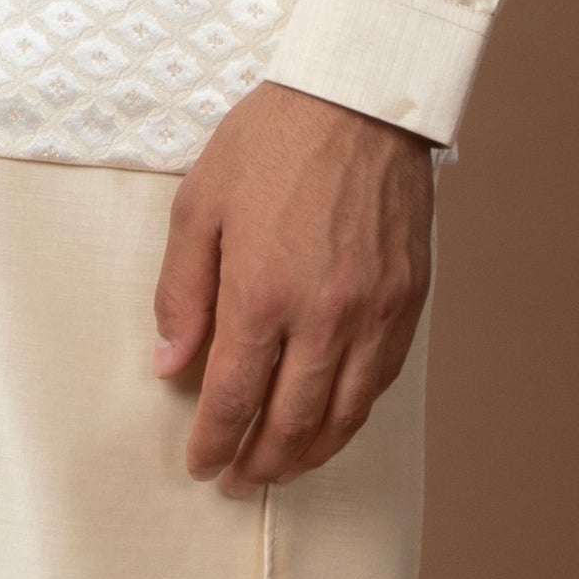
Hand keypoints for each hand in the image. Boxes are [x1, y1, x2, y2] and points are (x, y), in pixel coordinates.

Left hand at [153, 85, 432, 488]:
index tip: (201, 466)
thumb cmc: (271, 141)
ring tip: (284, 470)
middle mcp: (323, 315)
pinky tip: (334, 423)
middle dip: (259, 463)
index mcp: (261, 293)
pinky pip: (382, 379)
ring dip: (311, 454)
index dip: (213, 444)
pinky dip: (354, 414)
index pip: (233, 399)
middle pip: (291, 422)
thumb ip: (181, 293)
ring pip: (344, 413)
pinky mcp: (409, 299)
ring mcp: (374, 311)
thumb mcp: (199, 206)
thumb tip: (169, 366)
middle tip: (238, 482)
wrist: (360, 96)